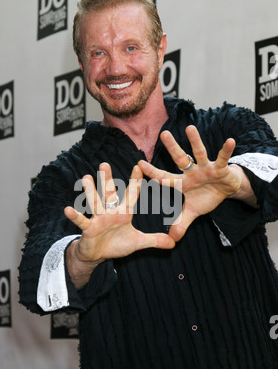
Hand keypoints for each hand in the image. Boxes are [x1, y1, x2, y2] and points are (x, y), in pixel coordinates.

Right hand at [64, 162, 174, 263]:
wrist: (98, 255)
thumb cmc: (116, 245)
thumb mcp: (138, 243)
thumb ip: (155, 241)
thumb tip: (174, 243)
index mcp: (123, 212)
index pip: (131, 194)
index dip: (135, 181)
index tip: (139, 166)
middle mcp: (110, 212)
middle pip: (109, 193)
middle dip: (107, 179)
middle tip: (104, 164)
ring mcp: (98, 219)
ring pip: (95, 202)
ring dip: (90, 191)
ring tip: (86, 178)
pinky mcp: (88, 228)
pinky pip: (82, 221)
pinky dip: (75, 216)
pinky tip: (68, 209)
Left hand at [138, 125, 243, 241]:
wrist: (226, 189)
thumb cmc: (206, 196)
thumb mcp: (193, 212)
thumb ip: (181, 223)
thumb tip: (172, 239)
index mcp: (182, 182)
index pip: (164, 177)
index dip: (152, 172)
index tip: (138, 163)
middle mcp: (191, 172)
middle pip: (180, 159)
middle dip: (172, 148)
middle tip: (163, 134)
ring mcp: (206, 168)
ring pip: (199, 153)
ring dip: (195, 142)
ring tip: (190, 128)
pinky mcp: (220, 168)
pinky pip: (223, 158)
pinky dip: (226, 151)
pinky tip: (230, 141)